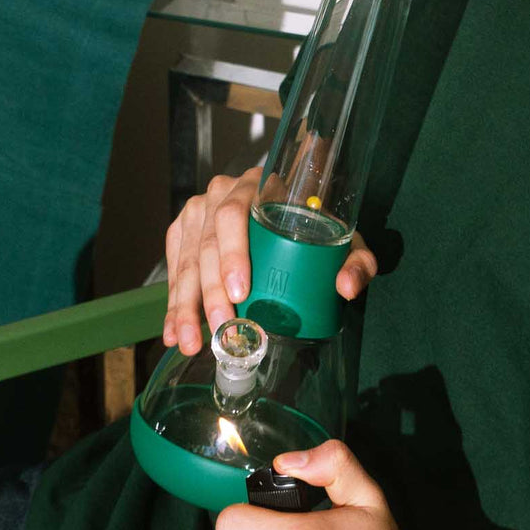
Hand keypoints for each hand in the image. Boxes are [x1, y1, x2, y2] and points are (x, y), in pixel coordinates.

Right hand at [162, 170, 377, 355]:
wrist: (289, 212)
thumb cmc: (317, 228)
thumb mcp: (344, 241)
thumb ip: (356, 261)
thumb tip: (346, 287)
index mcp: (258, 186)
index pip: (234, 215)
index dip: (233, 253)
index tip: (241, 291)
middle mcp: (221, 192)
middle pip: (206, 245)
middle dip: (210, 293)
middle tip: (222, 329)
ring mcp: (198, 211)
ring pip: (185, 261)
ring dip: (184, 306)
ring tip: (190, 343)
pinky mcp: (183, 233)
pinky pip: (174, 270)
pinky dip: (173, 304)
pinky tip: (173, 332)